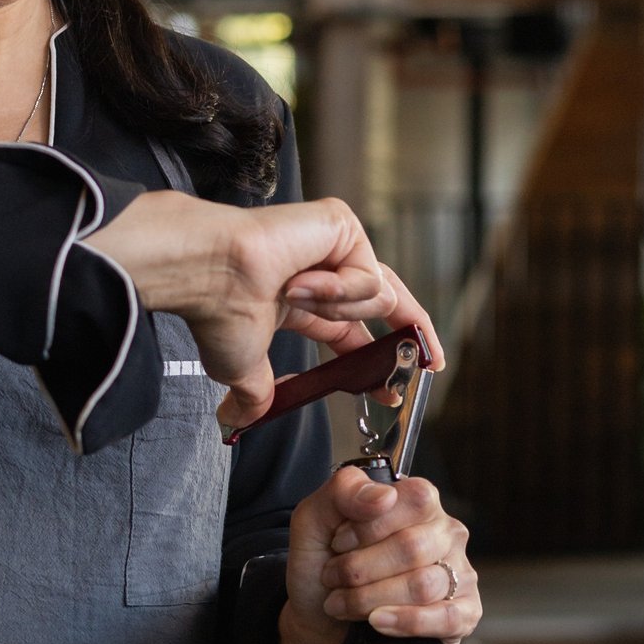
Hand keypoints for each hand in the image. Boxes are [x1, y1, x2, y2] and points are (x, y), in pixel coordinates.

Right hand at [83, 192, 394, 429]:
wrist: (211, 273)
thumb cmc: (218, 311)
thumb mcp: (244, 367)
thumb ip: (256, 393)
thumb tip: (238, 419)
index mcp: (298, 300)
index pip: (351, 331)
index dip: (375, 360)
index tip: (394, 389)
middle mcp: (318, 268)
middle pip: (384, 303)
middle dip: (411, 333)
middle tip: (432, 363)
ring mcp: (331, 244)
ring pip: (375, 294)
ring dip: (339, 310)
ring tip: (294, 297)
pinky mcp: (340, 225)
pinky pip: (367, 275)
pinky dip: (339, 289)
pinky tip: (301, 281)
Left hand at [279, 467, 479, 643]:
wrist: (319, 619)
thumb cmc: (323, 563)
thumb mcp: (314, 518)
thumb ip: (344, 491)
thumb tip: (385, 494)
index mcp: (418, 501)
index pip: (415, 499)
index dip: (370, 525)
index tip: (337, 542)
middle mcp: (445, 532)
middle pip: (413, 547)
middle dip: (360, 568)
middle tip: (333, 577)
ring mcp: (458, 572)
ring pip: (423, 585)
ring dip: (370, 598)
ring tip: (343, 602)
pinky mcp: (463, 613)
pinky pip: (446, 618)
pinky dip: (405, 622)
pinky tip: (377, 622)